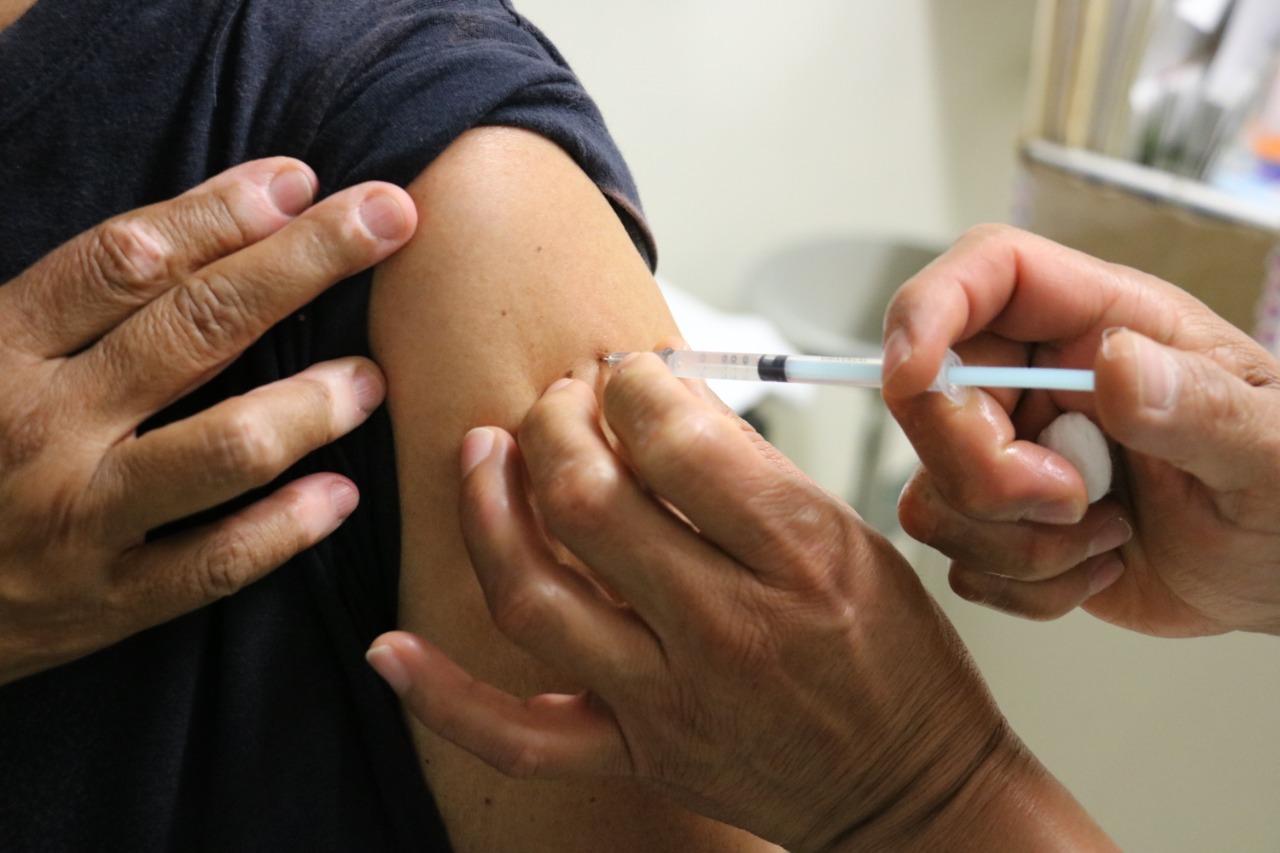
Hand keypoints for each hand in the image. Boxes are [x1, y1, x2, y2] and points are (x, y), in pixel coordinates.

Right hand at [0, 158, 415, 682]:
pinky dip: (288, 528)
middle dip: (307, 261)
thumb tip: (192, 236)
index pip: (129, 260)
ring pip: (227, 446)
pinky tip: (342, 495)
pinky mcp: (106, 601)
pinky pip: (217, 563)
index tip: (299, 178)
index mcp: (0, 349)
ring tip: (370, 378)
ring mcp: (79, 518)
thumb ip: (63, 309)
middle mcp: (43, 426)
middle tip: (389, 218)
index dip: (222, 211)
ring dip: (313, 403)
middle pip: (199, 326)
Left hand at [366, 353, 1107, 850]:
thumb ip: (753, 472)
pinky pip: (517, 735)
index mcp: (797, 556)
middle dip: (555, 423)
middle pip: (587, 500)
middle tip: (560, 401)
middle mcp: (725, 627)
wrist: (908, 791)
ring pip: (533, 594)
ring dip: (489, 509)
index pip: (676, 441)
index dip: (632, 386)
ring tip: (484, 451)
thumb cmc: (896, 663)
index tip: (626, 375)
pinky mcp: (636, 752)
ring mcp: (669, 699)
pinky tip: (391, 647)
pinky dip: (443, 695)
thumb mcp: (855, 539)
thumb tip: (662, 403)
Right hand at [881, 224, 1279, 636]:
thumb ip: (1200, 405)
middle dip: (983, 470)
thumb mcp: (1275, 448)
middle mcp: (1039, 377)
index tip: (912, 374)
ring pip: (930, 490)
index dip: (928, 309)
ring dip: (1016, 541)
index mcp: (1100, 323)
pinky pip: (957, 557)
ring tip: (1108, 535)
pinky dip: (1025, 584)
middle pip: (927, 394)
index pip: (984, 273)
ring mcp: (1014, 451)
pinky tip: (1097, 566)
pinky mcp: (1002, 522)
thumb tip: (1114, 363)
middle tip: (1074, 500)